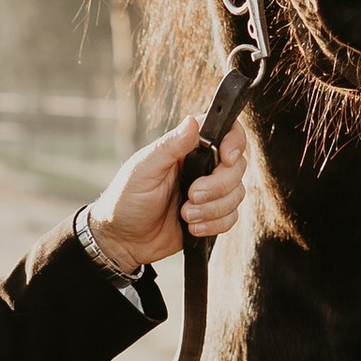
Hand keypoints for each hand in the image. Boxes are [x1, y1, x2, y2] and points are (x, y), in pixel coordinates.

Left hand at [88, 112, 250, 273]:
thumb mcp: (144, 169)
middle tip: (191, 195)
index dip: (234, 143)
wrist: (123, 240)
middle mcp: (203, 167)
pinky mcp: (211, 216)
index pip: (225, 132)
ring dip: (212, 209)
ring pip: (237, 194)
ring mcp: (209, 192)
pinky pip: (231, 217)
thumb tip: (193, 121)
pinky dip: (214, 225)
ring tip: (185, 215)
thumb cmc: (126, 199)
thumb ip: (170, 146)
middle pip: (237, 167)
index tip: (226, 158)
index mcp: (187, 148)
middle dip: (218, 186)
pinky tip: (191, 227)